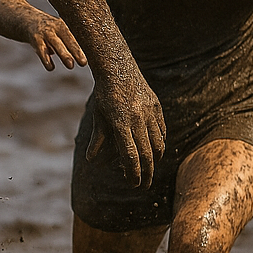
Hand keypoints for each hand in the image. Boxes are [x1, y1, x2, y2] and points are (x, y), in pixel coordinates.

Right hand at [19, 12, 85, 70]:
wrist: (21, 18)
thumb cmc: (44, 29)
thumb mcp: (55, 31)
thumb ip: (63, 43)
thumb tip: (74, 57)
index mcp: (61, 25)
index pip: (73, 38)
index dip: (80, 49)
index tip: (87, 61)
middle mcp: (53, 28)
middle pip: (67, 39)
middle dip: (75, 51)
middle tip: (83, 63)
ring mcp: (43, 32)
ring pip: (55, 43)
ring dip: (63, 54)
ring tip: (71, 66)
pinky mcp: (34, 38)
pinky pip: (41, 49)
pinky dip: (46, 58)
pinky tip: (51, 67)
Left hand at [85, 60, 165, 188]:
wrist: (118, 67)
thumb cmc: (104, 95)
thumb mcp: (98, 116)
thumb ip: (97, 139)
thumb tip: (91, 160)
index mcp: (120, 122)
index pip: (130, 155)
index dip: (133, 173)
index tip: (133, 184)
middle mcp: (136, 118)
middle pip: (147, 154)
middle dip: (147, 173)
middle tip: (144, 185)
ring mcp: (149, 112)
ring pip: (158, 143)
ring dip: (155, 160)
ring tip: (150, 170)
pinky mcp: (157, 106)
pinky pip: (162, 130)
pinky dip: (160, 143)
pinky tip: (156, 150)